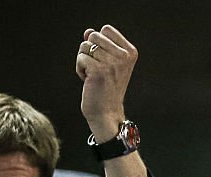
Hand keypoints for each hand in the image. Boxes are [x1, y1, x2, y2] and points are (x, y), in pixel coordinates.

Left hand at [76, 25, 137, 139]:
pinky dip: (80, 69)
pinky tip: (88, 81)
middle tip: (97, 69)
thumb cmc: (106, 87)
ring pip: (84, 46)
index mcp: (130, 52)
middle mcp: (124, 56)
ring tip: (93, 76)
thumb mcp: (107, 62)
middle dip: (89, 51)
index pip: (106, 29)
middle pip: (94, 35)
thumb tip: (88, 31)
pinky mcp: (99, 71)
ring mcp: (112, 63)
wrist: (106, 113)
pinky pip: (80, 58)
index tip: (104, 60)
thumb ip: (100, 44)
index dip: (99, 42)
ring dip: (84, 61)